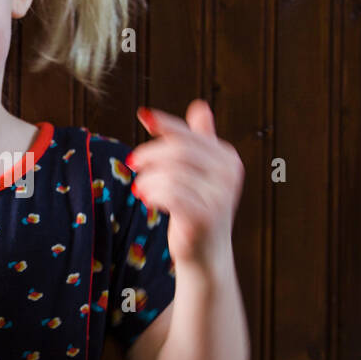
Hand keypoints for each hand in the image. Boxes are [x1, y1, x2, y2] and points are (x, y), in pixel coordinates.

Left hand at [125, 100, 243, 270]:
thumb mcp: (202, 172)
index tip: (143, 115)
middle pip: (178, 151)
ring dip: (147, 179)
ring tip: (140, 188)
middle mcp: (228, 175)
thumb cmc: (199, 207)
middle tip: (132, 162)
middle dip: (150, 154)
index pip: (190, 134)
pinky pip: (170, 194)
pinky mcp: (204, 217)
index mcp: (227, 158)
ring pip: (170, 174)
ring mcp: (219, 197)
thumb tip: (200, 105)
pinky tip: (146, 199)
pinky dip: (152, 194)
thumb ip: (200, 140)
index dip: (165, 124)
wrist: (206, 253)